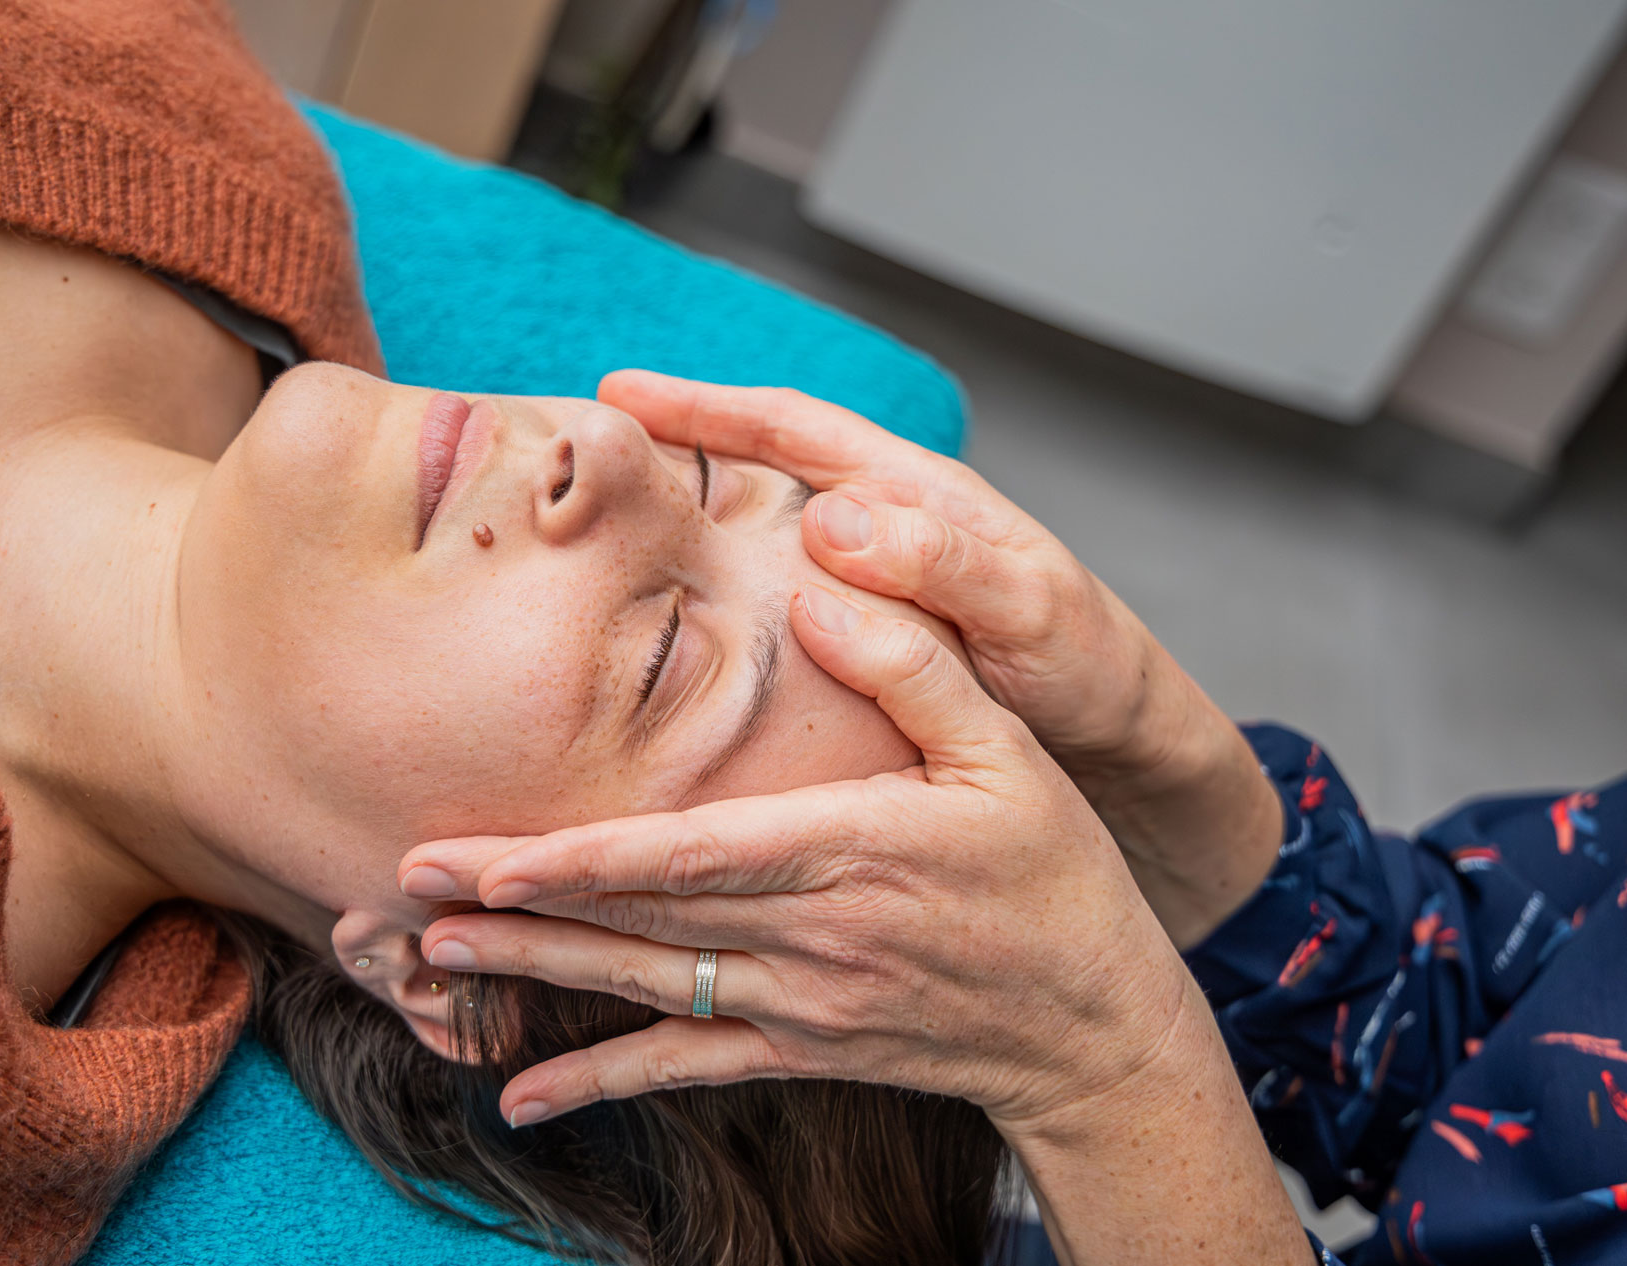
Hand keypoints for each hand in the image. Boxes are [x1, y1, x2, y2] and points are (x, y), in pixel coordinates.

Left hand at [397, 585, 1307, 1263]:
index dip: (584, 861)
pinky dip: (600, 1081)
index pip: (692, 858)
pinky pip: (687, 1071)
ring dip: (534, 973)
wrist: (1097, 1029)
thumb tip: (821, 585)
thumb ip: (913, 664)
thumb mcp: (1011, 751)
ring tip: (432, 955)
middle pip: (639, 922)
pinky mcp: (803, 1052)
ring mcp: (800, 1007)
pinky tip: (522, 1096)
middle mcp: (810, 938)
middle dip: (516, 905)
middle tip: (404, 886)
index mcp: (850, 850)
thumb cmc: (1055, 877)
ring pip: (643, 991)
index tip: (490, 854)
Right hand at [598, 371, 1281, 945]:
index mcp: (922, 500)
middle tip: (581, 461)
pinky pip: (774, 617)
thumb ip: (943, 565)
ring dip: (688, 535)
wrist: (1131, 761)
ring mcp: (870, 594)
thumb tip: (834, 519)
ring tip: (603, 548)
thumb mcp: (1030, 615)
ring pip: (760, 544)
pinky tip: (675, 647)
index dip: (706, 408)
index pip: (796, 428)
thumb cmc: (1096, 678)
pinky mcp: (864, 654)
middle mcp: (886, 533)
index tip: (620, 396)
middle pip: (761, 471)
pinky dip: (721, 614)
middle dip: (675, 455)